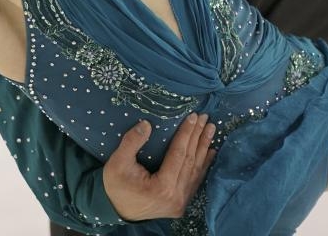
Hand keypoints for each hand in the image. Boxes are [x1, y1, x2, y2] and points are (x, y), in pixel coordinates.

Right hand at [102, 113, 216, 220]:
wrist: (118, 211)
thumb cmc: (117, 186)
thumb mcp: (117, 163)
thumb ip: (131, 142)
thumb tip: (147, 124)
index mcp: (162, 187)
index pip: (178, 154)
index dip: (186, 134)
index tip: (193, 116)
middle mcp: (176, 197)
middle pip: (190, 160)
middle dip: (198, 137)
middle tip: (206, 118)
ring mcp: (180, 202)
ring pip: (196, 170)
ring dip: (203, 148)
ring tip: (211, 130)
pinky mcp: (181, 203)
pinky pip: (195, 180)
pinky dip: (204, 165)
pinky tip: (211, 152)